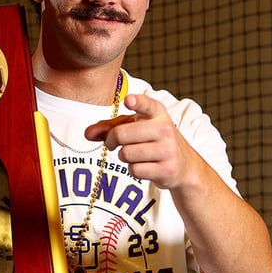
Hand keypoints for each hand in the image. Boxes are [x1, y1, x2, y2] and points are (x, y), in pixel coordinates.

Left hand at [84, 94, 198, 188]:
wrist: (183, 165)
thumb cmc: (152, 140)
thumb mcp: (135, 127)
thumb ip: (110, 127)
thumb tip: (88, 134)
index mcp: (157, 113)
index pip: (147, 105)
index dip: (137, 103)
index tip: (128, 101)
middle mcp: (165, 129)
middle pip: (121, 135)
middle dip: (111, 141)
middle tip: (113, 144)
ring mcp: (168, 150)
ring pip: (126, 154)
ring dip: (124, 156)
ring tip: (135, 154)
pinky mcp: (167, 169)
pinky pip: (135, 170)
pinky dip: (134, 170)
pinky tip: (144, 166)